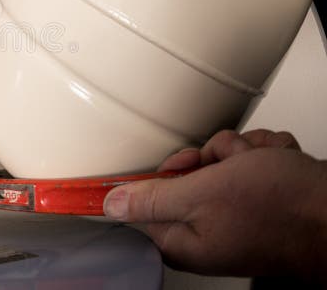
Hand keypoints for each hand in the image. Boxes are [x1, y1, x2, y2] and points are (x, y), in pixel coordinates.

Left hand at [103, 129, 326, 281]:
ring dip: (237, 153)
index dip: (150, 180)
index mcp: (183, 240)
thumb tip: (111, 204)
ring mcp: (232, 211)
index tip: (168, 169)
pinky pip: (242, 159)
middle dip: (207, 159)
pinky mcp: (256, 195)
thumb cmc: (280, 210)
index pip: (141, 207)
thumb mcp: (202, 195)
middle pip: (180, 176)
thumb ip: (152, 198)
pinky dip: (259, 155)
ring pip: (214, 161)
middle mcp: (205, 229)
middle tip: (225, 167)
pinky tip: (276, 164)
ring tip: (260, 166)